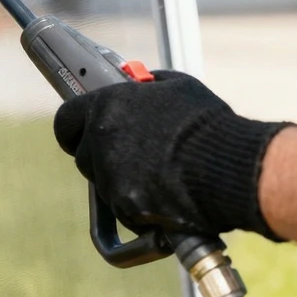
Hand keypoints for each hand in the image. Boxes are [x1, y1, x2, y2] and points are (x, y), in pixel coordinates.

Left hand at [53, 71, 293, 239]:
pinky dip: (139, 206)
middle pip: (83, 155)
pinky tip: (166, 193)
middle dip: (101, 157)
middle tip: (133, 155)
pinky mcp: (126, 206)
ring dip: (123, 182)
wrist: (230, 167)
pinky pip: (123, 209)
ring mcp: (111, 176)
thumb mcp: (176, 88)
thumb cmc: (207, 124)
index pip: (66, 120)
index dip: (75, 128)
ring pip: (104, 184)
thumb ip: (146, 88)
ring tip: (160, 174)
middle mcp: (102, 140)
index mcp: (108, 106)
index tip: (84, 132)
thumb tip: (139, 87)